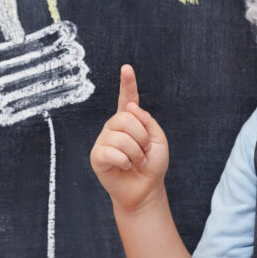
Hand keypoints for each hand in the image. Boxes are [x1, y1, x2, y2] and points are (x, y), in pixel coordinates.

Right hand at [90, 65, 169, 212]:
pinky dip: (124, 162)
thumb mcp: (158, 140)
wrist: (145, 189)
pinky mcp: (97, 155)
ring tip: (136, 161)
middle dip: (141, 137)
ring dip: (135, 153)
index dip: (127, 83)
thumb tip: (130, 109)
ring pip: (121, 137)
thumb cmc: (152, 165)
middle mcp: (114, 126)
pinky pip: (112, 152)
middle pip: (126, 118)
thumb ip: (148, 121)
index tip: (126, 68)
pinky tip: (124, 166)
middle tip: (144, 152)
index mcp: (130, 120)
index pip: (128, 98)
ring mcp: (104, 140)